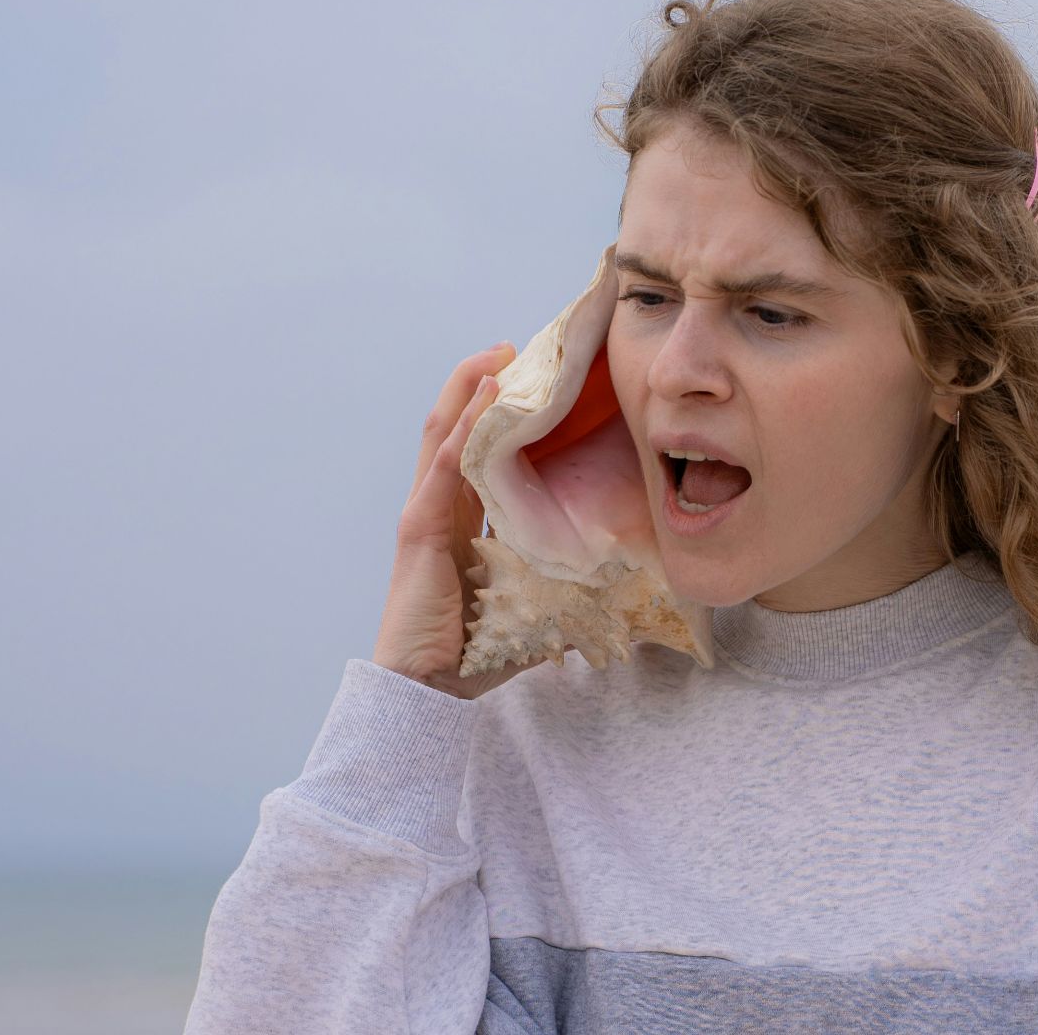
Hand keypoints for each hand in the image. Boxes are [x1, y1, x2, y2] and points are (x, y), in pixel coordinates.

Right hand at [373, 341, 526, 697]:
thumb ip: (561, 593)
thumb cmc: (475, 654)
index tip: (535, 382)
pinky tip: (489, 397)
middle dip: (483, 384)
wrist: (427, 689)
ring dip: (471, 388)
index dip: (499, 414)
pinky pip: (445, 466)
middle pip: (456, 427)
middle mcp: (441, 508)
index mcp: (462, 521)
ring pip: (444, 432)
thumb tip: (616, 596)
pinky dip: (466, 428)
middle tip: (519, 348)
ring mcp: (426, 513)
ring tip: (501, 353)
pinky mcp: (420, 527)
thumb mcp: (530, 608)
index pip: (478, 452)